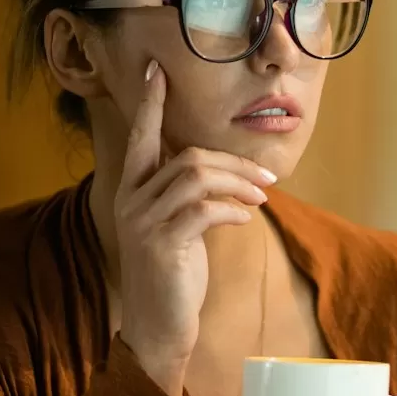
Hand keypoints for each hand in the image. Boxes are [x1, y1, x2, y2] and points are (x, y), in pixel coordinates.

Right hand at [100, 61, 275, 394]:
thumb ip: (188, 196)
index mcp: (131, 190)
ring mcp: (143, 221)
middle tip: (266, 174)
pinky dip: (232, 209)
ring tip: (261, 196)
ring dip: (238, 183)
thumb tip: (228, 172)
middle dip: (233, 161)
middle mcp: (131, 199)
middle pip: (187, 156)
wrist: (158, 325)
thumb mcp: (177, 227)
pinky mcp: (163, 244)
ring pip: (197, 177)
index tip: (157, 70)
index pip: (140, 136)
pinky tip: (245, 218)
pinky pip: (204, 210)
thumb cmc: (173, 273)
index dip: (150, 104)